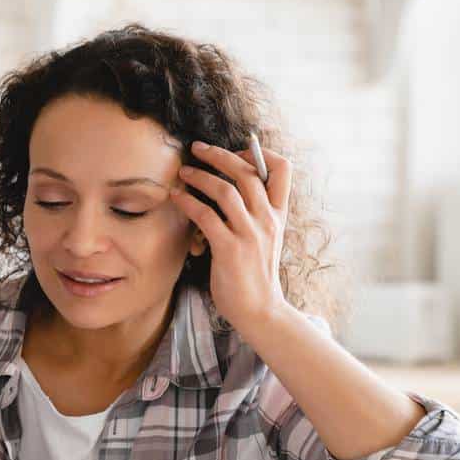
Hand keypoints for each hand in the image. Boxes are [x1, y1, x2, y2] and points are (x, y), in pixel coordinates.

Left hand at [169, 140, 293, 331]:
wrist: (259, 310)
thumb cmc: (255, 275)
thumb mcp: (265, 239)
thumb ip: (253, 214)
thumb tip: (227, 191)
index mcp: (278, 214)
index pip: (283, 168)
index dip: (259, 153)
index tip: (236, 153)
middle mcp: (267, 219)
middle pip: (247, 171)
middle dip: (219, 154)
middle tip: (197, 148)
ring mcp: (250, 233)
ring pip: (225, 189)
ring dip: (200, 176)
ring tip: (183, 172)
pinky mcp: (230, 249)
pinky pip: (205, 215)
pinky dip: (188, 201)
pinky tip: (176, 197)